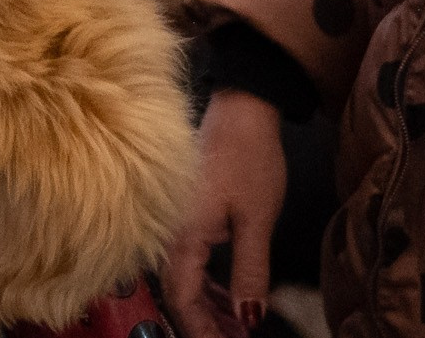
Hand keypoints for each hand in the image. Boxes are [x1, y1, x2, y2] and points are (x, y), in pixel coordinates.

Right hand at [165, 90, 285, 337]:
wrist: (240, 109)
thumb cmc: (248, 157)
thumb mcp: (257, 221)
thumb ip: (251, 273)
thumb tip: (248, 319)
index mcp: (181, 234)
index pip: (182, 298)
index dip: (202, 330)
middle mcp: (167, 230)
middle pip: (178, 292)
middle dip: (207, 322)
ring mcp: (172, 220)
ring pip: (182, 277)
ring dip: (209, 305)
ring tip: (239, 324)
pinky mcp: (181, 212)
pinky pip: (186, 258)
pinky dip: (207, 282)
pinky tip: (229, 293)